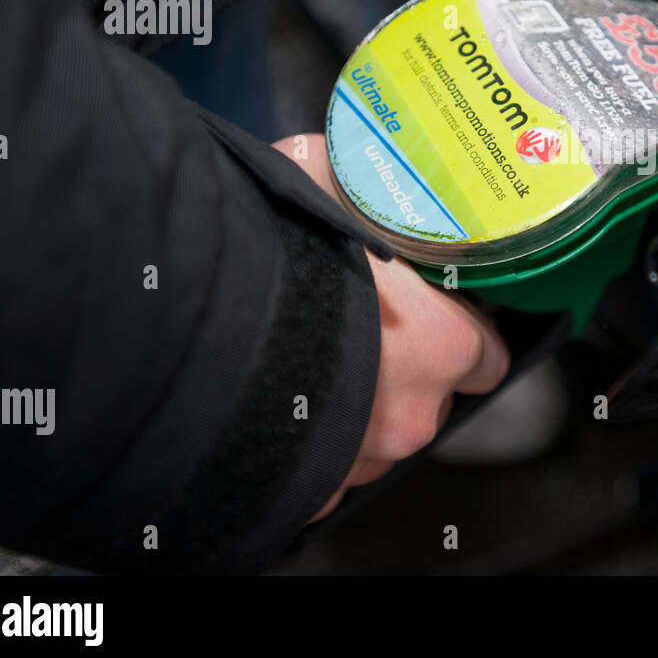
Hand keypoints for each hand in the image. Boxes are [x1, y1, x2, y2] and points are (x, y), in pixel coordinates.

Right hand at [271, 133, 509, 522]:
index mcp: (440, 346)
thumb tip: (355, 160)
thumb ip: (357, 186)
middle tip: (356, 332)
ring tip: (301, 365)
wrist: (167, 322)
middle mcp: (409, 416)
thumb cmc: (262, 253)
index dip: (465, 336)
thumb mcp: (321, 180)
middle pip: (428, 403)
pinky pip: (316, 475)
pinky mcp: (301, 497)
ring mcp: (354, 464)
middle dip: (402, 375)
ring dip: (350, 412)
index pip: (489, 359)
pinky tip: (267, 405)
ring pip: (372, 442)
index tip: (442, 319)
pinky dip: (300, 451)